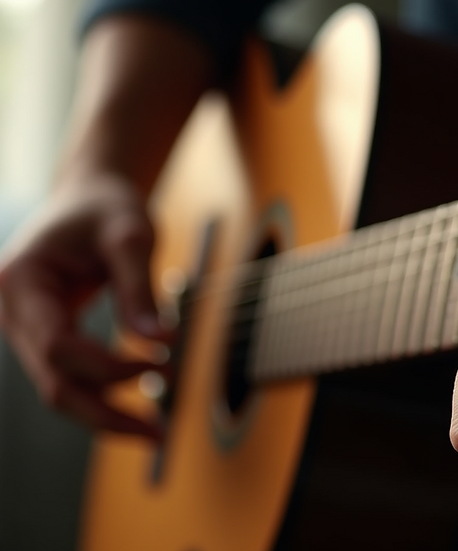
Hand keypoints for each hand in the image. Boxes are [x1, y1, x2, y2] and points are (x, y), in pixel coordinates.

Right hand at [0, 177, 167, 438]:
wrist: (91, 195)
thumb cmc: (108, 207)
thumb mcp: (131, 236)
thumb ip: (141, 289)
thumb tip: (162, 342)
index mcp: (21, 281)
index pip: (56, 344)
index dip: (107, 366)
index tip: (160, 365)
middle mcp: (12, 311)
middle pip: (52, 382)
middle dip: (105, 415)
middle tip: (159, 435)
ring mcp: (24, 328)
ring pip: (59, 389)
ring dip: (107, 413)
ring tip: (157, 430)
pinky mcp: (46, 336)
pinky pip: (71, 376)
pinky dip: (104, 394)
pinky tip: (140, 404)